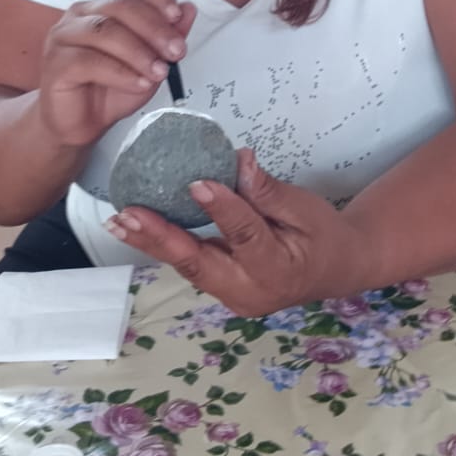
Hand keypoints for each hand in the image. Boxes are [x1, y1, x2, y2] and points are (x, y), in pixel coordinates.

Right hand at [37, 0, 196, 147]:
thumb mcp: (150, 63)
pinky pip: (90, 60)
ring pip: (106, 30)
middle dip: (155, 28)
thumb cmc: (111, 90)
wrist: (82, 124)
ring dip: (139, 52)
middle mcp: (84, 13)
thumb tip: (188, 10)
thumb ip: (167, 37)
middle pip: (122, 5)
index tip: (177, 17)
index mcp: (107, 6)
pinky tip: (138, 83)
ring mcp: (65, 35)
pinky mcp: (56, 62)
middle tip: (175, 51)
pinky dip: (120, 73)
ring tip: (158, 72)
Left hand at [105, 148, 374, 315]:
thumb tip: (239, 160)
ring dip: (151, 242)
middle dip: (160, 238)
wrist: (336, 269)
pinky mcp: (222, 288)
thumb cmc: (324, 235)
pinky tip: (136, 226)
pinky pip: (191, 264)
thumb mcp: (307, 209)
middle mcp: (249, 291)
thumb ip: (270, 191)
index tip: (197, 182)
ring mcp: (232, 295)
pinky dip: (163, 244)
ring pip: (187, 266)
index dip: (222, 209)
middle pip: (199, 264)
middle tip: (128, 215)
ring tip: (119, 221)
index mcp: (278, 270)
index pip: (246, 236)